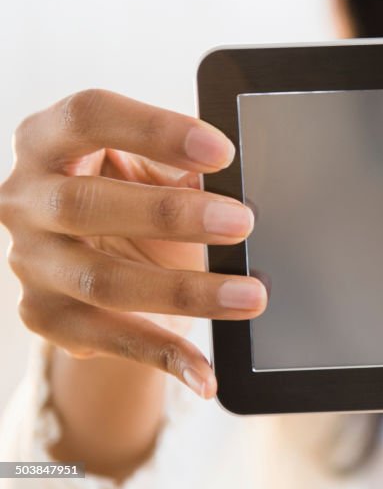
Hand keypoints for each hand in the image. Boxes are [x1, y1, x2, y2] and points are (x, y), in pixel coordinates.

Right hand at [0, 89, 265, 397]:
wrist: (99, 250)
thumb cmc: (135, 189)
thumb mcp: (154, 166)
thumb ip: (182, 164)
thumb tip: (235, 183)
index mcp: (50, 138)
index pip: (90, 117)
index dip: (155, 130)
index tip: (223, 152)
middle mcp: (26, 197)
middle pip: (88, 204)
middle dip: (171, 215)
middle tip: (243, 222)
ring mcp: (30, 260)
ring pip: (101, 282)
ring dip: (184, 292)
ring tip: (250, 295)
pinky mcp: (44, 315)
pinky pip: (108, 341)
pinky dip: (163, 357)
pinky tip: (206, 372)